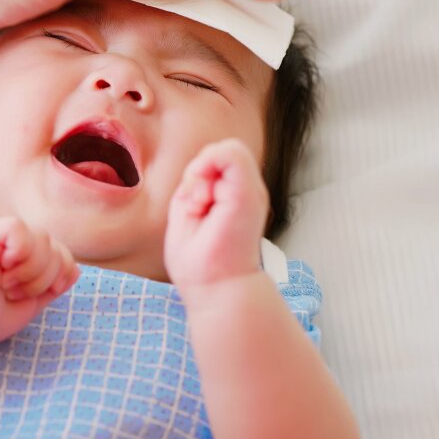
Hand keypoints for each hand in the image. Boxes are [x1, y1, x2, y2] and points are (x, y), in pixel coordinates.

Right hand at [0, 216, 78, 352]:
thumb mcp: (31, 301)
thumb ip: (52, 285)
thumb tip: (75, 270)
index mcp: (24, 255)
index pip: (61, 252)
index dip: (61, 273)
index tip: (40, 294)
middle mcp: (12, 242)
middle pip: (55, 246)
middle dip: (44, 277)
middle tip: (15, 292)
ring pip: (42, 239)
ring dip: (31, 271)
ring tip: (8, 285)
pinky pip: (19, 230)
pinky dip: (19, 254)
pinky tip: (2, 269)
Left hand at [164, 139, 268, 295]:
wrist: (215, 289)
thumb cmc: (199, 261)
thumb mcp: (187, 211)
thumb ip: (194, 184)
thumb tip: (201, 165)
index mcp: (234, 195)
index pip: (214, 159)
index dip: (196, 174)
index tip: (192, 205)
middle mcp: (247, 191)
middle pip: (220, 152)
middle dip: (199, 172)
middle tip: (196, 206)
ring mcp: (251, 192)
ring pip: (227, 149)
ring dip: (203, 174)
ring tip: (201, 207)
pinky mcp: (247, 194)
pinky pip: (231, 152)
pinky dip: (208, 167)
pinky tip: (202, 199)